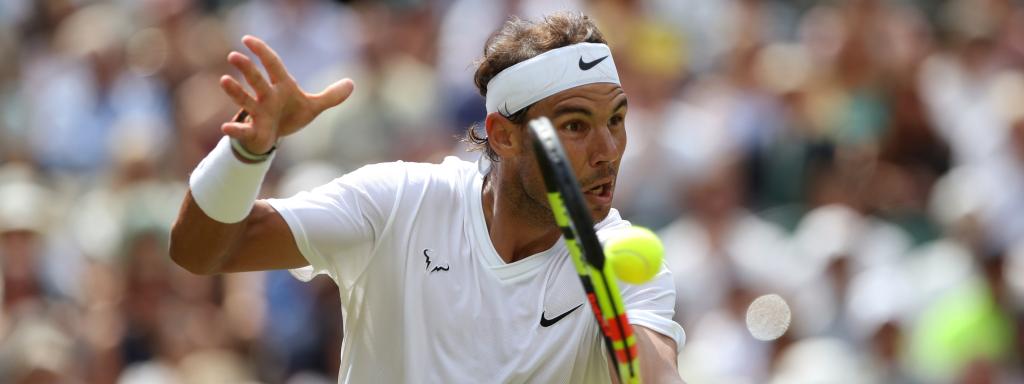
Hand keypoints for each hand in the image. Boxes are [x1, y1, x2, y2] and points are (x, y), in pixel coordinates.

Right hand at [219, 35, 354, 153]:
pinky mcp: (254, 131)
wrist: (275, 137)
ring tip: (223, 80)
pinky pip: (243, 130)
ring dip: (235, 92)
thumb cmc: (290, 115)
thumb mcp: (313, 106)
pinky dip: (235, 130)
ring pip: (245, 101)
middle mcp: (266, 97)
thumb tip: (351, 83)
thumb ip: (331, 95)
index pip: (272, 65)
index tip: (248, 39)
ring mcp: (258, 113)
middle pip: (256, 80)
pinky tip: (225, 128)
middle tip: (234, 55)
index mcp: (281, 87)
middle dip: (247, 69)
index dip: (262, 51)